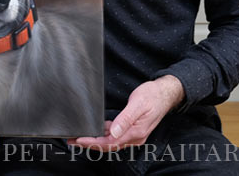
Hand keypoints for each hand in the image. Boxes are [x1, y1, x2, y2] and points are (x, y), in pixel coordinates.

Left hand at [69, 75, 183, 150]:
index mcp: (135, 132)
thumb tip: (113, 132)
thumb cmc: (152, 95)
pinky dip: (104, 134)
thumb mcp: (137, 104)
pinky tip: (97, 129)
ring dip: (95, 140)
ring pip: (111, 142)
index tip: (79, 140)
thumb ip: (125, 119)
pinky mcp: (133, 130)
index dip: (93, 142)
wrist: (165, 93)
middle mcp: (135, 137)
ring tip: (80, 136)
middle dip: (90, 144)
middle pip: (108, 145)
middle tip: (73, 140)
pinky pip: (116, 136)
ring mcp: (134, 134)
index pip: (110, 142)